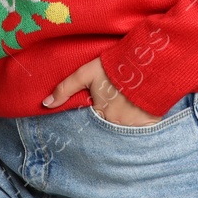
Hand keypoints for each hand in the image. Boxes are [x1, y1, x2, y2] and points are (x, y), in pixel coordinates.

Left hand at [42, 57, 160, 125]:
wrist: (148, 62)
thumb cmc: (115, 67)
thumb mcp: (86, 73)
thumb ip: (65, 88)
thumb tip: (45, 104)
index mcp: (100, 114)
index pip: (91, 126)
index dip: (91, 122)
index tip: (95, 116)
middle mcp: (116, 125)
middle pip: (107, 133)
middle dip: (106, 130)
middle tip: (110, 117)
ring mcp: (134, 126)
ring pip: (124, 136)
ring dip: (122, 131)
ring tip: (123, 119)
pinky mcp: (151, 124)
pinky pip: (143, 135)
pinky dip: (140, 133)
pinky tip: (139, 124)